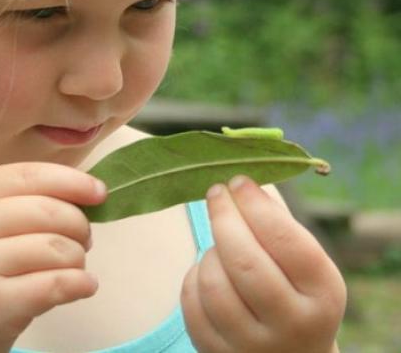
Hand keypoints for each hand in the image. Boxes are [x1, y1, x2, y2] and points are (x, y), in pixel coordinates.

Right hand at [0, 163, 106, 352]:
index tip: (99, 192)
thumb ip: (20, 205)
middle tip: (85, 240)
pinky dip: (80, 283)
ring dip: (78, 258)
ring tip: (75, 267)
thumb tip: (87, 194)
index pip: (26, 175)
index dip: (70, 180)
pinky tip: (85, 286)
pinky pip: (54, 284)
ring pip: (54, 248)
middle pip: (46, 210)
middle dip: (78, 224)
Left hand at [180, 176, 345, 352]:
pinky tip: (209, 269)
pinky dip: (195, 277)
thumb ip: (279, 226)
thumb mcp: (305, 265)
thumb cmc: (296, 292)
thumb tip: (240, 185)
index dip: (255, 204)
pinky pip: (192, 304)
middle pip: (243, 261)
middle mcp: (293, 325)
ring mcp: (254, 346)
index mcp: (323, 294)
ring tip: (220, 241)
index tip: (238, 181)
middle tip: (216, 191)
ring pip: (213, 283)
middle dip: (224, 216)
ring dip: (210, 251)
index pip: (284, 240)